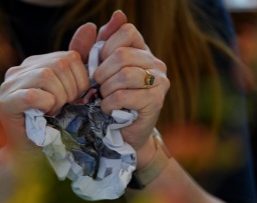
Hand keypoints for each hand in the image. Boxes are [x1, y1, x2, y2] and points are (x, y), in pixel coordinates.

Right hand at [0, 23, 96, 156]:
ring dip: (59, 99)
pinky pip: (33, 94)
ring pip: (46, 76)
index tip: (75, 99)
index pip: (68, 57)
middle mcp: (19, 70)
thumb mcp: (73, 91)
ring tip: (54, 112)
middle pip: (59, 64)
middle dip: (71, 90)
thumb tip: (90, 26)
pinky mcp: (4, 103)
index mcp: (35, 64)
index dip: (80, 80)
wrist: (36, 157)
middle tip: (65, 108)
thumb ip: (80, 62)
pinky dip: (46, 105)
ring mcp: (8, 85)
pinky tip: (45, 114)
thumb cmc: (57, 126)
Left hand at [91, 11, 169, 168]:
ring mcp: (159, 81)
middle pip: (122, 54)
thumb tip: (117, 14)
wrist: (121, 134)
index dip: (106, 47)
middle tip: (99, 87)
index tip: (99, 65)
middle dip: (102, 73)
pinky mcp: (156, 101)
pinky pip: (123, 95)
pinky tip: (109, 109)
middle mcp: (155, 63)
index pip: (126, 31)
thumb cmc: (108, 100)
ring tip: (105, 98)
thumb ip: (97, 44)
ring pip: (124, 74)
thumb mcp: (96, 71)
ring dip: (106, 89)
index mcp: (142, 51)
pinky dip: (109, 104)